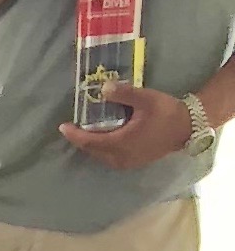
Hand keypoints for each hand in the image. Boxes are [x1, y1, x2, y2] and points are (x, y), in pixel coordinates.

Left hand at [63, 76, 198, 164]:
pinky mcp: (133, 162)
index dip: (75, 135)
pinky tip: (103, 137)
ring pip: (101, 155)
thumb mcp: (145, 98)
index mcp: (120, 144)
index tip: (63, 127)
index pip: (89, 142)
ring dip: (92, 144)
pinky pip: (110, 157)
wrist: (187, 127)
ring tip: (85, 131)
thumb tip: (104, 88)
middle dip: (81, 140)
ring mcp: (126, 162)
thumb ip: (123, 94)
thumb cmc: (166, 112)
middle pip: (93, 151)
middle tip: (73, 127)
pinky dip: (103, 147)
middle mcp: (119, 158)